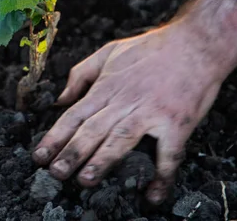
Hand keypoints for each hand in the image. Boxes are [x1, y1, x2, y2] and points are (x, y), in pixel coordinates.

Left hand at [32, 0, 236, 203]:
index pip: (74, 114)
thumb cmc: (152, 47)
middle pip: (92, 129)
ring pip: (121, 139)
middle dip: (71, 152)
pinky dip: (162, 175)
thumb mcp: (110, 51)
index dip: (55, 136)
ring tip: (85, 180)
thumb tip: (60, 98)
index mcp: (107, 87)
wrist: (197, 43)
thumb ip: (82, 73)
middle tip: (55, 173)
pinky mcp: (176, 122)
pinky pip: (168, 154)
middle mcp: (125, 100)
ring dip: (102, 160)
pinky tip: (153, 194)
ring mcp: (151, 112)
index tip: (39, 156)